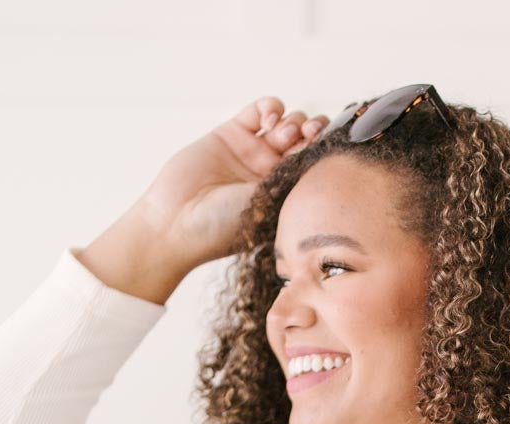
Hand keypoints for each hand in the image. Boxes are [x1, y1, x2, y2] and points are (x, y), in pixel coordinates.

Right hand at [135, 94, 329, 269]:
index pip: (317, 166)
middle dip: (314, 133)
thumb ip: (296, 182)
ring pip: (287, 121)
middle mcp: (272, 173)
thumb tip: (329, 160)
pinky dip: (270, 107)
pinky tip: (267, 119)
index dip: (327, 152)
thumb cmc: (223, 230)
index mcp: (287, 196)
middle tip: (309, 137)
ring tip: (282, 134)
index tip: (331, 149)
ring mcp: (252, 151)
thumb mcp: (271, 209)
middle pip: (306, 140)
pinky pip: (259, 109)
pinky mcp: (231, 133)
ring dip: (293, 121)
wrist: (178, 223)